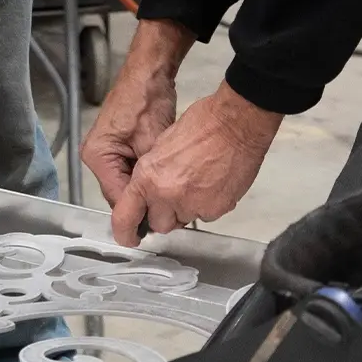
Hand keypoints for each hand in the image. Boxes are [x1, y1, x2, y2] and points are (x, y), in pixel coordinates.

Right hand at [81, 19, 192, 211]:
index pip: (117, 197)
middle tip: (172, 216)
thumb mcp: (152, 143)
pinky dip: (147, 176)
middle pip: (120, 191)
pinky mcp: (119, 147)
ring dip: (146, 190)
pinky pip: (132, 170)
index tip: (161, 226)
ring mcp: (106, 152)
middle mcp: (96, 157)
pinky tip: (166, 183)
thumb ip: (151, 176)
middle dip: (144, 202)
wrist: (150, 72)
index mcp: (97, 156)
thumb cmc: (147, 103)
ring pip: (127, 183)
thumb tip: (160, 204)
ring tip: (172, 202)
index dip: (139, 213)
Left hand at [112, 86, 281, 245]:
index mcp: (148, 178)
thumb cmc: (202, 125)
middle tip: (172, 195)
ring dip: (185, 209)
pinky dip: (206, 205)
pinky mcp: (217, 209)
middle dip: (163, 214)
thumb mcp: (161, 145)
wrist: (236, 124)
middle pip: (159, 224)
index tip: (127, 237)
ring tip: (196, 182)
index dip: (124, 232)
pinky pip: (205, 215)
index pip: (126, 217)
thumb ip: (152, 174)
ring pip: (183, 220)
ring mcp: (194, 205)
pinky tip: (212, 184)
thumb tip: (150, 190)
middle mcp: (168, 196)